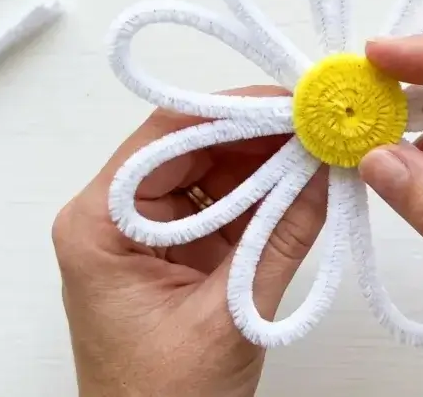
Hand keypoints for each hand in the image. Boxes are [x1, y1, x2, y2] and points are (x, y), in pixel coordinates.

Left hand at [52, 86, 327, 396]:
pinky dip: (264, 197)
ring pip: (211, 174)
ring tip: (319, 152)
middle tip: (316, 126)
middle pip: (191, 148)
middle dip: (258, 136)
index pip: (166, 139)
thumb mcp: (229, 317)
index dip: (232, 113)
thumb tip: (324, 174)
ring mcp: (147, 236)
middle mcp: (115, 219)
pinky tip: (303, 187)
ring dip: (266, 164)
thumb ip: (280, 240)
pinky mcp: (177, 254)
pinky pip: (223, 208)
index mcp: (99, 226)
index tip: (288, 104)